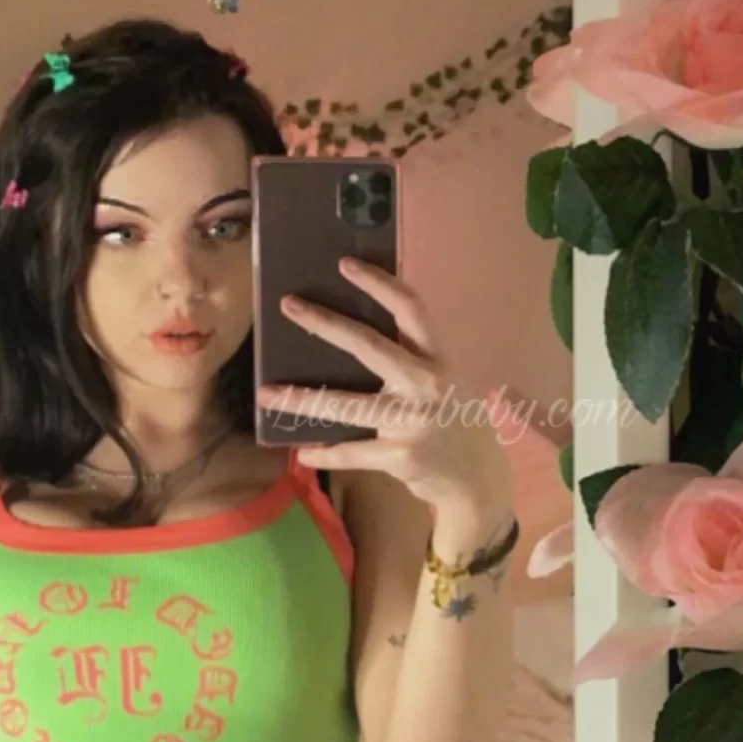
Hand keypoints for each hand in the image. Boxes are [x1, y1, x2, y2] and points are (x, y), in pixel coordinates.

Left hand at [256, 258, 513, 534]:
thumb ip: (410, 360)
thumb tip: (349, 337)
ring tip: (265, 394)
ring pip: (346, 406)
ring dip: (301, 399)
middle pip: (369, 346)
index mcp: (437, 359)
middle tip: (288, 305)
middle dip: (324, 323)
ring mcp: (413, 422)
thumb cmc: (453, 420)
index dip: (378, 283)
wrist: (477, 478)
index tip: (344, 264)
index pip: (410, 310)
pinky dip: (326, 453)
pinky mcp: (401, 457)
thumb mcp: (443, 382)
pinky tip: (303, 451)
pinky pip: (352, 452)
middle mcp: (427, 384)